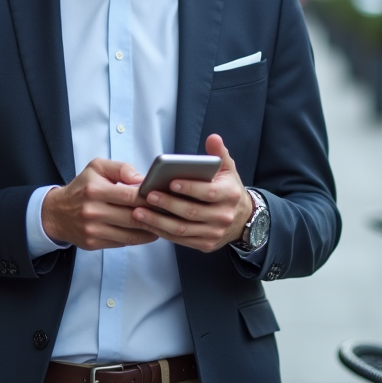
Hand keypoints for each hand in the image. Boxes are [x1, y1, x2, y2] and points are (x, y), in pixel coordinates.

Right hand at [42, 158, 157, 249]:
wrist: (57, 212)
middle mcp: (92, 211)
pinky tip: (147, 232)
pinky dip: (138, 238)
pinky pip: (122, 242)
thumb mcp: (97, 168)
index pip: (130, 196)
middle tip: (169, 212)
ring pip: (130, 234)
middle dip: (154, 215)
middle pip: (133, 217)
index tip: (163, 197)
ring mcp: (93, 230)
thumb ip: (120, 168)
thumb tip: (141, 179)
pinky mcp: (93, 243)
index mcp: (95, 190)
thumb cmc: (82, 187)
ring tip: (162, 223)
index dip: (149, 198)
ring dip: (150, 230)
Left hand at [132, 134, 253, 252]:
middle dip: (168, 204)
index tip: (171, 182)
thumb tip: (213, 138)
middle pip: (192, 212)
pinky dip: (163, 232)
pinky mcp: (206, 244)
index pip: (208, 192)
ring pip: (183, 229)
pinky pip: (181, 240)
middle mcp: (223, 216)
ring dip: (159, 221)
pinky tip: (148, 223)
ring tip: (139, 212)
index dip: (190, 188)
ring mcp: (214, 233)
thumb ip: (219, 153)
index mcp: (229, 195)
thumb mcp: (228, 170)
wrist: (243, 219)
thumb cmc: (228, 189)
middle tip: (149, 196)